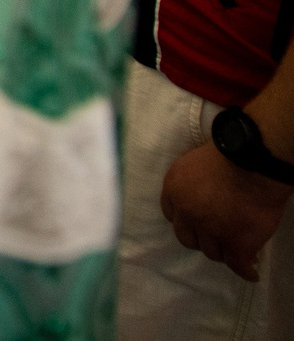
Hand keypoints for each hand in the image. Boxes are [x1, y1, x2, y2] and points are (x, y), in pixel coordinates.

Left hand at [163, 140, 292, 279]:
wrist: (253, 162)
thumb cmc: (228, 154)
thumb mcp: (194, 162)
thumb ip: (191, 182)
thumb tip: (200, 191)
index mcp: (174, 190)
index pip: (172, 215)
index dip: (185, 220)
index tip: (195, 223)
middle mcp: (187, 213)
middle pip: (188, 238)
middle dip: (201, 239)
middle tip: (215, 238)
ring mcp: (211, 230)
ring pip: (212, 252)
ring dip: (222, 252)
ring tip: (234, 251)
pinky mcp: (237, 243)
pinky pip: (238, 264)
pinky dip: (245, 270)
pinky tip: (250, 273)